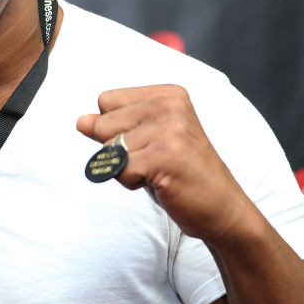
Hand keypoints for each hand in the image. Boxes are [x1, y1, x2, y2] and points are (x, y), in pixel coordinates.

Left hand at [76, 84, 253, 242]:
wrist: (223, 208)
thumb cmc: (181, 173)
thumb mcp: (148, 140)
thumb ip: (114, 126)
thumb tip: (80, 121)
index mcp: (168, 94)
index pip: (106, 100)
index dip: (115, 128)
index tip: (148, 142)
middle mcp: (169, 106)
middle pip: (102, 123)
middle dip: (118, 150)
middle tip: (154, 161)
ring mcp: (168, 130)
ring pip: (109, 149)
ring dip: (126, 169)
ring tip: (158, 172)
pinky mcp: (163, 156)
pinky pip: (119, 169)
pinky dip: (132, 182)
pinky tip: (160, 183)